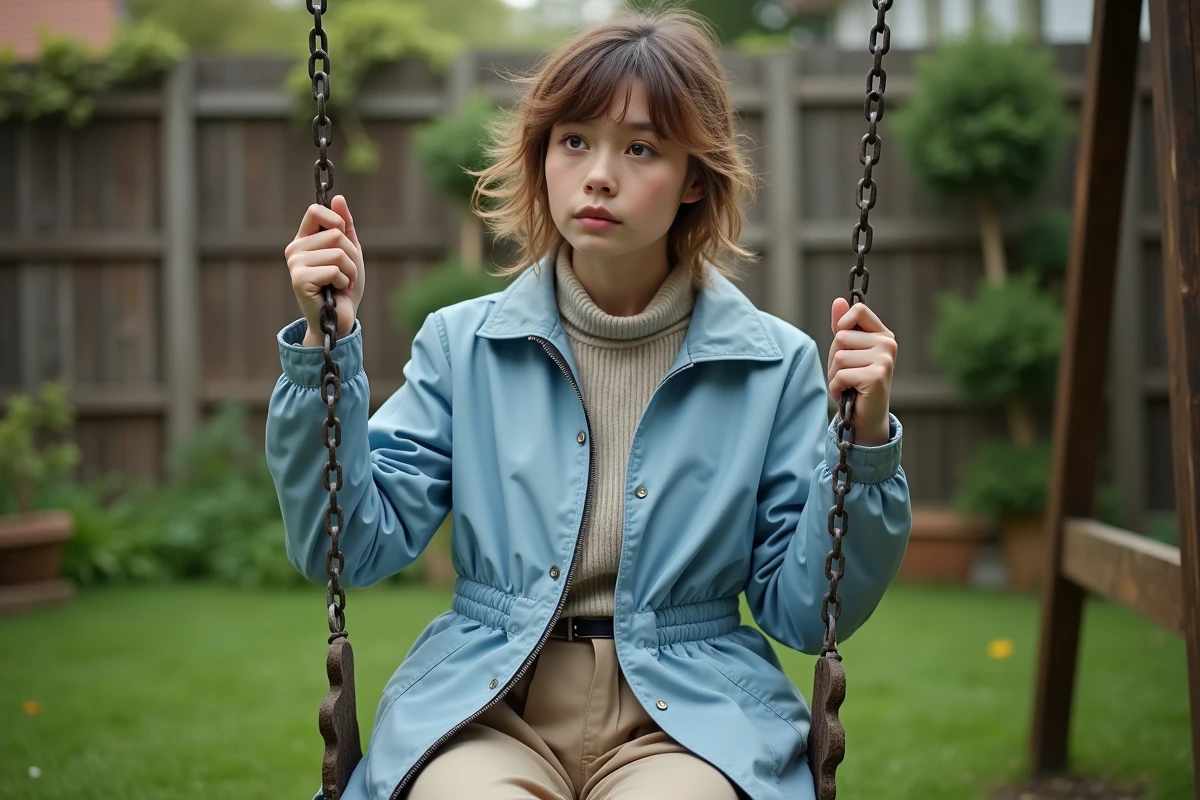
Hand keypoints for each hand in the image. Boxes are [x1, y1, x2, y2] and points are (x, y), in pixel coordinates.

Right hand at [284, 195, 364, 345]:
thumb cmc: (344, 286)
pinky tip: (335, 290)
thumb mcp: (350, 251)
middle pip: (335, 233)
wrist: (340, 318)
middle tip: (346, 272)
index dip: (335, 221)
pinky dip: (342, 281)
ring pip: (337, 252)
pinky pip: (333, 270)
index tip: (343, 237)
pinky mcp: (299, 280)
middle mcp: (295, 249)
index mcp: (304, 239)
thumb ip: (344, 225)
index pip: (315, 211)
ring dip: (349, 270)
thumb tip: (338, 198)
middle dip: (351, 255)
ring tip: (342, 282)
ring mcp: (294, 264)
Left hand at [827, 298, 895, 446]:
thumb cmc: (855, 382)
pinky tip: (848, 394)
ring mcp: (884, 360)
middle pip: (841, 336)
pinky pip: (840, 375)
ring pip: (839, 356)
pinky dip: (836, 388)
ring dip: (834, 375)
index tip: (843, 343)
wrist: (867, 417)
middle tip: (847, 374)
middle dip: (834, 358)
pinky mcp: (876, 376)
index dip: (842, 324)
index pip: (858, 310)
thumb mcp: (848, 351)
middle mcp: (888, 344)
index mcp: (883, 334)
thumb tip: (838, 301)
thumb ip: (843, 325)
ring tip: (848, 385)